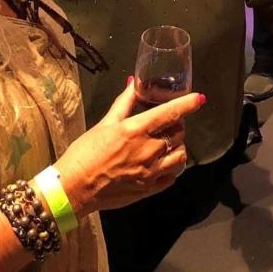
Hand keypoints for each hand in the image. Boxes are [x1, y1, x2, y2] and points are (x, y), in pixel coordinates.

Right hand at [54, 79, 204, 215]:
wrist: (73, 188)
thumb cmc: (85, 153)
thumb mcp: (104, 124)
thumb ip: (124, 103)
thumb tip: (134, 82)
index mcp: (136, 130)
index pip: (171, 113)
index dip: (188, 104)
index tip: (199, 98)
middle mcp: (148, 150)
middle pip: (178, 134)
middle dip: (177, 126)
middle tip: (167, 125)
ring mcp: (150, 172)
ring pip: (180, 157)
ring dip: (178, 148)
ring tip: (167, 145)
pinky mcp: (148, 189)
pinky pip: (172, 177)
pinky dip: (171, 168)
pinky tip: (162, 164)